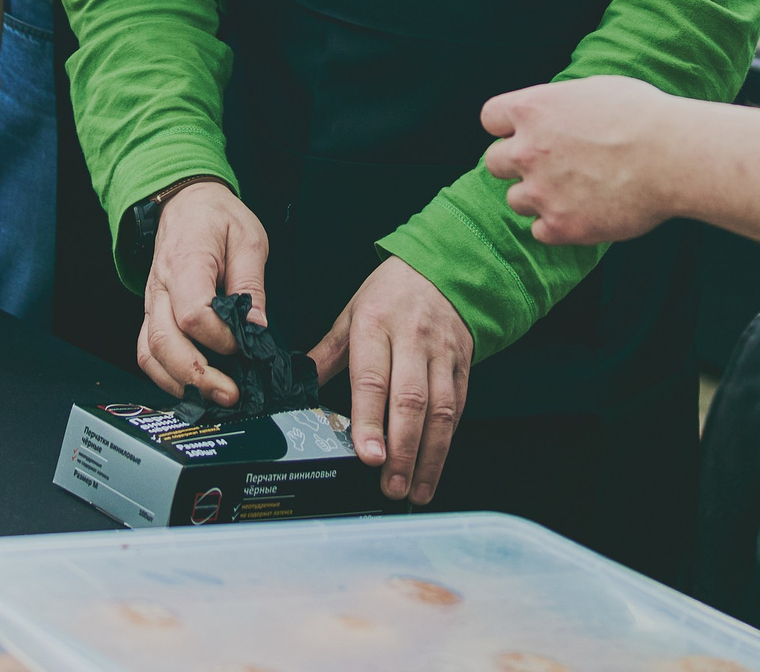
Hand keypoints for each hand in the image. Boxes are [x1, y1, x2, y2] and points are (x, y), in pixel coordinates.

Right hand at [138, 179, 268, 407]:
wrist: (185, 202)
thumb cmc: (216, 218)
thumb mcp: (248, 238)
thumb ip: (252, 284)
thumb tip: (258, 328)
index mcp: (186, 262)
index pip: (193, 314)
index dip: (220, 338)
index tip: (246, 343)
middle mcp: (161, 287)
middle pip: (164, 341)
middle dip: (197, 375)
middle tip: (230, 394)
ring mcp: (151, 303)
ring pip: (149, 353)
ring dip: (179, 382)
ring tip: (213, 396)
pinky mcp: (151, 314)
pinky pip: (147, 352)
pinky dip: (166, 376)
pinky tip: (192, 386)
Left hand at [305, 257, 472, 504]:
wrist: (442, 269)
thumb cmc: (390, 294)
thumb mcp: (350, 315)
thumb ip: (326, 355)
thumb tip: (295, 386)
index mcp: (375, 324)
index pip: (372, 379)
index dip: (370, 421)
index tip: (368, 456)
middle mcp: (412, 339)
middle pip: (410, 401)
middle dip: (402, 450)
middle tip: (391, 486)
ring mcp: (442, 354)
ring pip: (440, 410)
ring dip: (429, 456)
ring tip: (416, 490)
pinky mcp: (464, 365)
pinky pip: (458, 407)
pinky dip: (447, 440)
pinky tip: (436, 464)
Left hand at [482, 75, 687, 246]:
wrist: (673, 157)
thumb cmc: (644, 116)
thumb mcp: (596, 89)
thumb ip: (563, 103)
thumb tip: (557, 112)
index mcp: (532, 110)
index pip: (490, 117)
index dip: (508, 126)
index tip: (526, 132)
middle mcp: (527, 151)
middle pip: (494, 162)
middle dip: (518, 163)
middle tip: (551, 166)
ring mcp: (541, 192)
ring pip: (516, 200)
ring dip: (537, 196)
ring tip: (575, 190)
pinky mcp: (561, 226)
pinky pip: (539, 231)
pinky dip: (557, 225)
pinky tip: (584, 212)